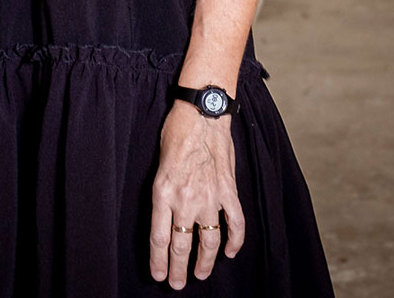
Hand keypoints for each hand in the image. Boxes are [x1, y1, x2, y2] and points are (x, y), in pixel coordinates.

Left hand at [149, 104, 244, 288]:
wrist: (202, 113)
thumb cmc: (176, 131)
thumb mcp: (159, 163)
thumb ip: (163, 191)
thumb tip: (166, 215)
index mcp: (163, 192)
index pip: (159, 238)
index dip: (159, 261)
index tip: (159, 275)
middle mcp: (185, 199)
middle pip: (181, 245)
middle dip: (178, 270)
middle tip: (176, 284)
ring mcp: (209, 197)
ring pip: (208, 241)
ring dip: (205, 262)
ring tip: (200, 274)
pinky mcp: (228, 191)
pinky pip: (235, 224)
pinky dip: (235, 241)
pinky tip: (230, 252)